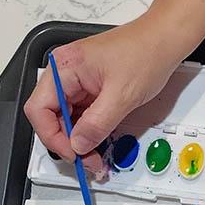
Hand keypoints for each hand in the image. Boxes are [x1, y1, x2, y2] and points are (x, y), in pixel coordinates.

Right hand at [24, 0, 204, 172]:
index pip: (39, 110)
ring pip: (66, 120)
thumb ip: (97, 123)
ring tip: (99, 160)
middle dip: (68, 144)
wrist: (164, 40)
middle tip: (91, 164)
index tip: (76, 155)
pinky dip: (89, 133)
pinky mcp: (89, 89)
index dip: (53, 137)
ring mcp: (76, 81)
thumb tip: (78, 146)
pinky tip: (102, 146)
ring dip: (80, 142)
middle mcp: (64, 74)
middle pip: (50, 117)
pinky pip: (81, 116)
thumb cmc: (144, 57)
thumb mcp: (122, 96)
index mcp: (63, 68)